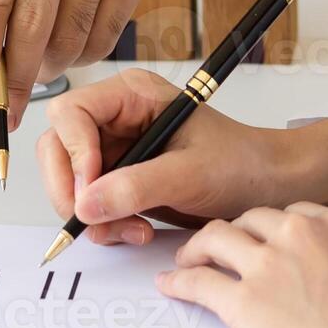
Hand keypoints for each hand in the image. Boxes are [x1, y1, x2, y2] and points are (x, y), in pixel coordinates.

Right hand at [39, 69, 327, 245]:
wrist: (269, 187)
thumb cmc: (242, 164)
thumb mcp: (191, 174)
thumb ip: (137, 187)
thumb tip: (85, 204)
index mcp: (132, 96)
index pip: (71, 114)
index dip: (73, 153)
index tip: (90, 189)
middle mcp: (116, 119)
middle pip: (58, 149)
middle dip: (72, 191)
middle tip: (93, 221)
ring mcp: (116, 151)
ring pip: (70, 183)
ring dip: (91, 215)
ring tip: (130, 230)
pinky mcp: (120, 181)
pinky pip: (89, 204)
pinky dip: (104, 224)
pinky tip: (136, 230)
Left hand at [160, 203, 327, 327]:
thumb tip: (313, 271)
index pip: (286, 213)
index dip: (265, 230)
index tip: (257, 239)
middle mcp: (298, 233)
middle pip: (247, 220)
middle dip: (232, 236)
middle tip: (220, 250)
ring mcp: (267, 264)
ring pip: (214, 238)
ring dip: (197, 249)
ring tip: (189, 261)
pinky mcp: (242, 301)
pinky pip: (198, 281)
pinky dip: (179, 281)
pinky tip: (173, 284)